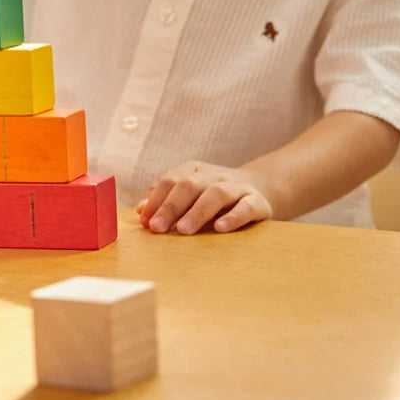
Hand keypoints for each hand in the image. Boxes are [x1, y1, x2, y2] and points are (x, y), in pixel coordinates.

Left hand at [136, 161, 272, 234]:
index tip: (145, 221)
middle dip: (171, 206)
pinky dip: (232, 216)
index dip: (156, 200)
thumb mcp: (189, 194)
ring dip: (197, 211)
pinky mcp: (257, 201)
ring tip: (183, 229)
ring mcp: (237, 186)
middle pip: (190, 185)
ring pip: (217, 193)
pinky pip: (245, 207)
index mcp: (194, 170)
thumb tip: (141, 211)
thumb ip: (166, 201)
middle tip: (157, 227)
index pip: (171, 181)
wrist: (258, 188)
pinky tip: (220, 228)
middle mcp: (215, 175)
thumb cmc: (213, 197)